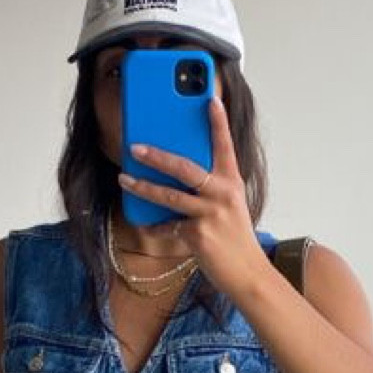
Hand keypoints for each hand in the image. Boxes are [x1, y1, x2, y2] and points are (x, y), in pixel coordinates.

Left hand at [117, 96, 270, 304]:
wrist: (248, 273)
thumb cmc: (236, 239)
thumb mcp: (230, 206)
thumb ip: (211, 189)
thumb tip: (179, 177)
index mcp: (232, 182)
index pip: (225, 146)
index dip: (218, 122)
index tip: (210, 100)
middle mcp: (222, 193)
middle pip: (184, 168)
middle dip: (156, 156)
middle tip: (136, 147)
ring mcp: (210, 214)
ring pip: (169, 196)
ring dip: (142, 187)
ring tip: (125, 178)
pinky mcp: (198, 235)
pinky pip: (169, 226)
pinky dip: (157, 226)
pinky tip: (147, 224)